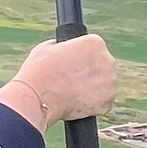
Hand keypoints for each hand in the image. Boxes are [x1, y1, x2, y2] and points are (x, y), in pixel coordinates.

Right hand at [0, 32, 116, 132]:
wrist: (37, 96)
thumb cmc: (39, 70)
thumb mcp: (48, 47)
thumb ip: (64, 46)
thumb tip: (68, 50)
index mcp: (95, 43)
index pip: (94, 48)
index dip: (82, 57)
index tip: (73, 65)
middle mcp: (107, 60)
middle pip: (102, 66)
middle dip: (90, 72)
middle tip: (72, 80)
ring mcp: (109, 82)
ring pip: (104, 85)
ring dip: (93, 88)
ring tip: (73, 92)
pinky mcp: (108, 102)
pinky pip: (103, 102)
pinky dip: (92, 104)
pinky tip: (77, 103)